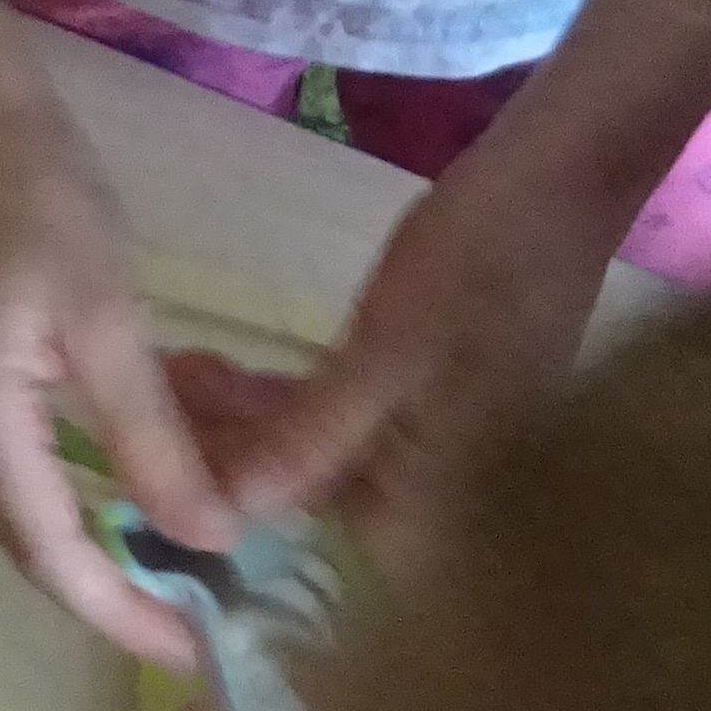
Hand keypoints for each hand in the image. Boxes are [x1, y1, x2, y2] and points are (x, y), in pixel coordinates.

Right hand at [0, 106, 230, 666]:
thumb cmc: (44, 204)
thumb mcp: (112, 325)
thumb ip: (156, 441)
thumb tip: (210, 540)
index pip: (53, 556)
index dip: (123, 614)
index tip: (193, 654)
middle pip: (41, 544)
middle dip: (128, 579)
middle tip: (210, 613)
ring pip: (43, 506)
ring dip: (124, 520)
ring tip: (208, 536)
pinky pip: (35, 464)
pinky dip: (101, 472)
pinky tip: (170, 466)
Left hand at [200, 115, 640, 545]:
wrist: (565, 177)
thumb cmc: (481, 261)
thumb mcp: (389, 350)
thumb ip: (315, 436)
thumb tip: (231, 510)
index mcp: (443, 494)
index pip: (321, 532)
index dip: (237, 504)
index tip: (157, 466)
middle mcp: (445, 486)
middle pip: (318, 493)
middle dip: (231, 455)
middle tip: (145, 405)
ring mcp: (441, 439)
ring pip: (324, 449)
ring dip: (249, 421)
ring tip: (172, 374)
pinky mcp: (434, 393)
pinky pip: (348, 416)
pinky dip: (290, 399)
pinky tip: (224, 370)